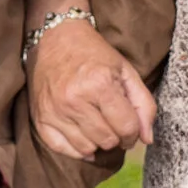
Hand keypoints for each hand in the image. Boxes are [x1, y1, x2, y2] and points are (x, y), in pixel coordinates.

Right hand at [28, 15, 156, 159]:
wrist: (55, 39)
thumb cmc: (94, 54)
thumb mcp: (125, 71)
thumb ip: (143, 104)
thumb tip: (147, 138)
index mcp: (100, 84)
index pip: (126, 127)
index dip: (134, 133)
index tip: (131, 129)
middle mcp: (75, 99)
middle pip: (108, 141)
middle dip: (117, 137)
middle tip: (114, 124)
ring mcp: (55, 110)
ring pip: (87, 149)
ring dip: (97, 142)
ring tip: (98, 125)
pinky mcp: (41, 118)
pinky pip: (63, 149)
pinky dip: (76, 149)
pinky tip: (83, 136)